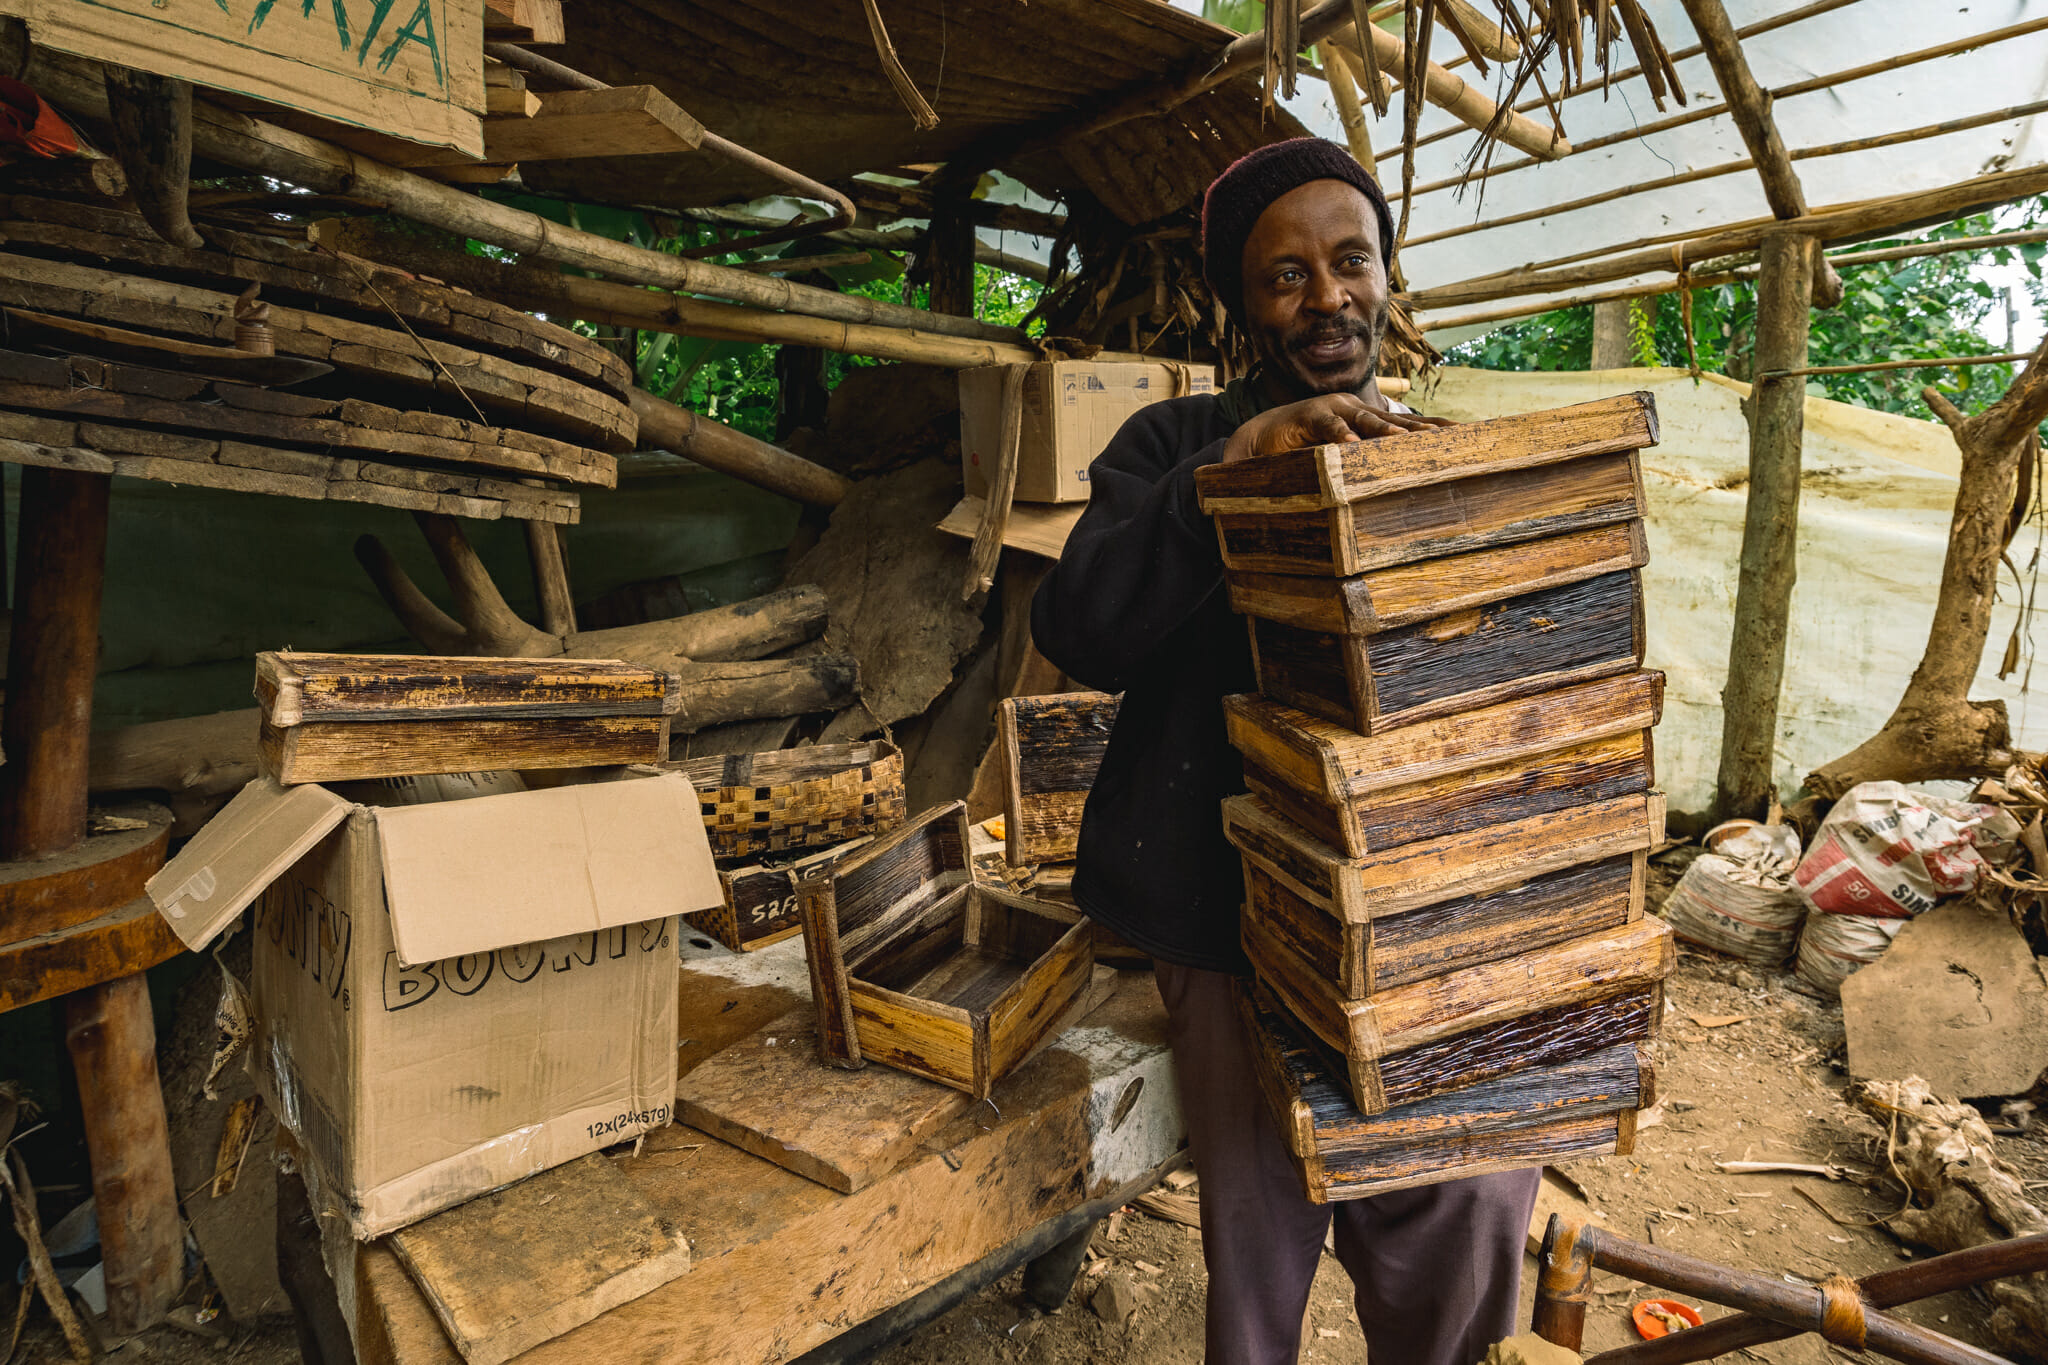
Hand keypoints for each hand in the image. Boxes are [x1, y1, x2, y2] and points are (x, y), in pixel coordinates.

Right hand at [1222, 393, 1455, 462]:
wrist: (1262, 436)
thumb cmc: (1306, 449)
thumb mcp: (1342, 459)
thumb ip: (1365, 466)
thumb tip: (1398, 487)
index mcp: (1369, 421)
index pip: (1409, 425)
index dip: (1435, 430)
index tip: (1466, 437)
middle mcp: (1358, 411)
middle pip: (1396, 421)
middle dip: (1421, 431)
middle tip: (1447, 440)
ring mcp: (1336, 410)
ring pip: (1367, 422)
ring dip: (1387, 433)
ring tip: (1405, 443)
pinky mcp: (1310, 416)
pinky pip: (1328, 428)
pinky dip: (1339, 437)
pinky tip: (1350, 447)